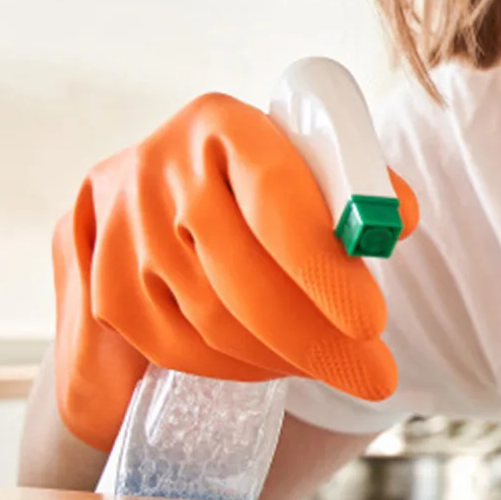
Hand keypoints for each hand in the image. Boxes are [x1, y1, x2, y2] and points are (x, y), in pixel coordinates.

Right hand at [52, 92, 418, 449]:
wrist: (162, 203)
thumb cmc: (262, 184)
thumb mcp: (308, 167)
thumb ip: (354, 188)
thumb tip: (394, 223)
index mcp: (221, 124)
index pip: (275, 198)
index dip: (323, 266)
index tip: (371, 322)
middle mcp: (161, 170)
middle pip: (241, 274)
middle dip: (317, 338)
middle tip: (374, 375)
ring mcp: (123, 230)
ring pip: (212, 320)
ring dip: (285, 356)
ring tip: (334, 364)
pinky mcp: (106, 286)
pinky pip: (178, 346)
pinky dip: (238, 367)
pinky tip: (278, 363)